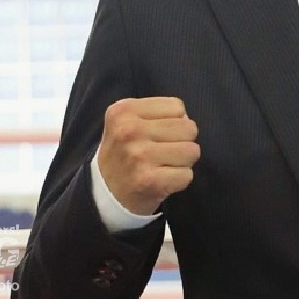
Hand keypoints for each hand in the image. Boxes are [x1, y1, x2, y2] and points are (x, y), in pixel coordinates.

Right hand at [97, 97, 199, 215]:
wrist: (106, 192)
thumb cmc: (125, 152)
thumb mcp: (128, 120)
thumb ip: (157, 112)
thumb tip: (186, 119)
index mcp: (124, 111)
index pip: (177, 107)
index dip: (173, 121)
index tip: (157, 134)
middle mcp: (129, 130)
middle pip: (188, 128)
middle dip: (182, 141)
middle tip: (163, 151)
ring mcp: (139, 156)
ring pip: (192, 151)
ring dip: (183, 161)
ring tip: (163, 165)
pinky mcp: (149, 180)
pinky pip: (187, 175)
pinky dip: (179, 179)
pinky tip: (163, 180)